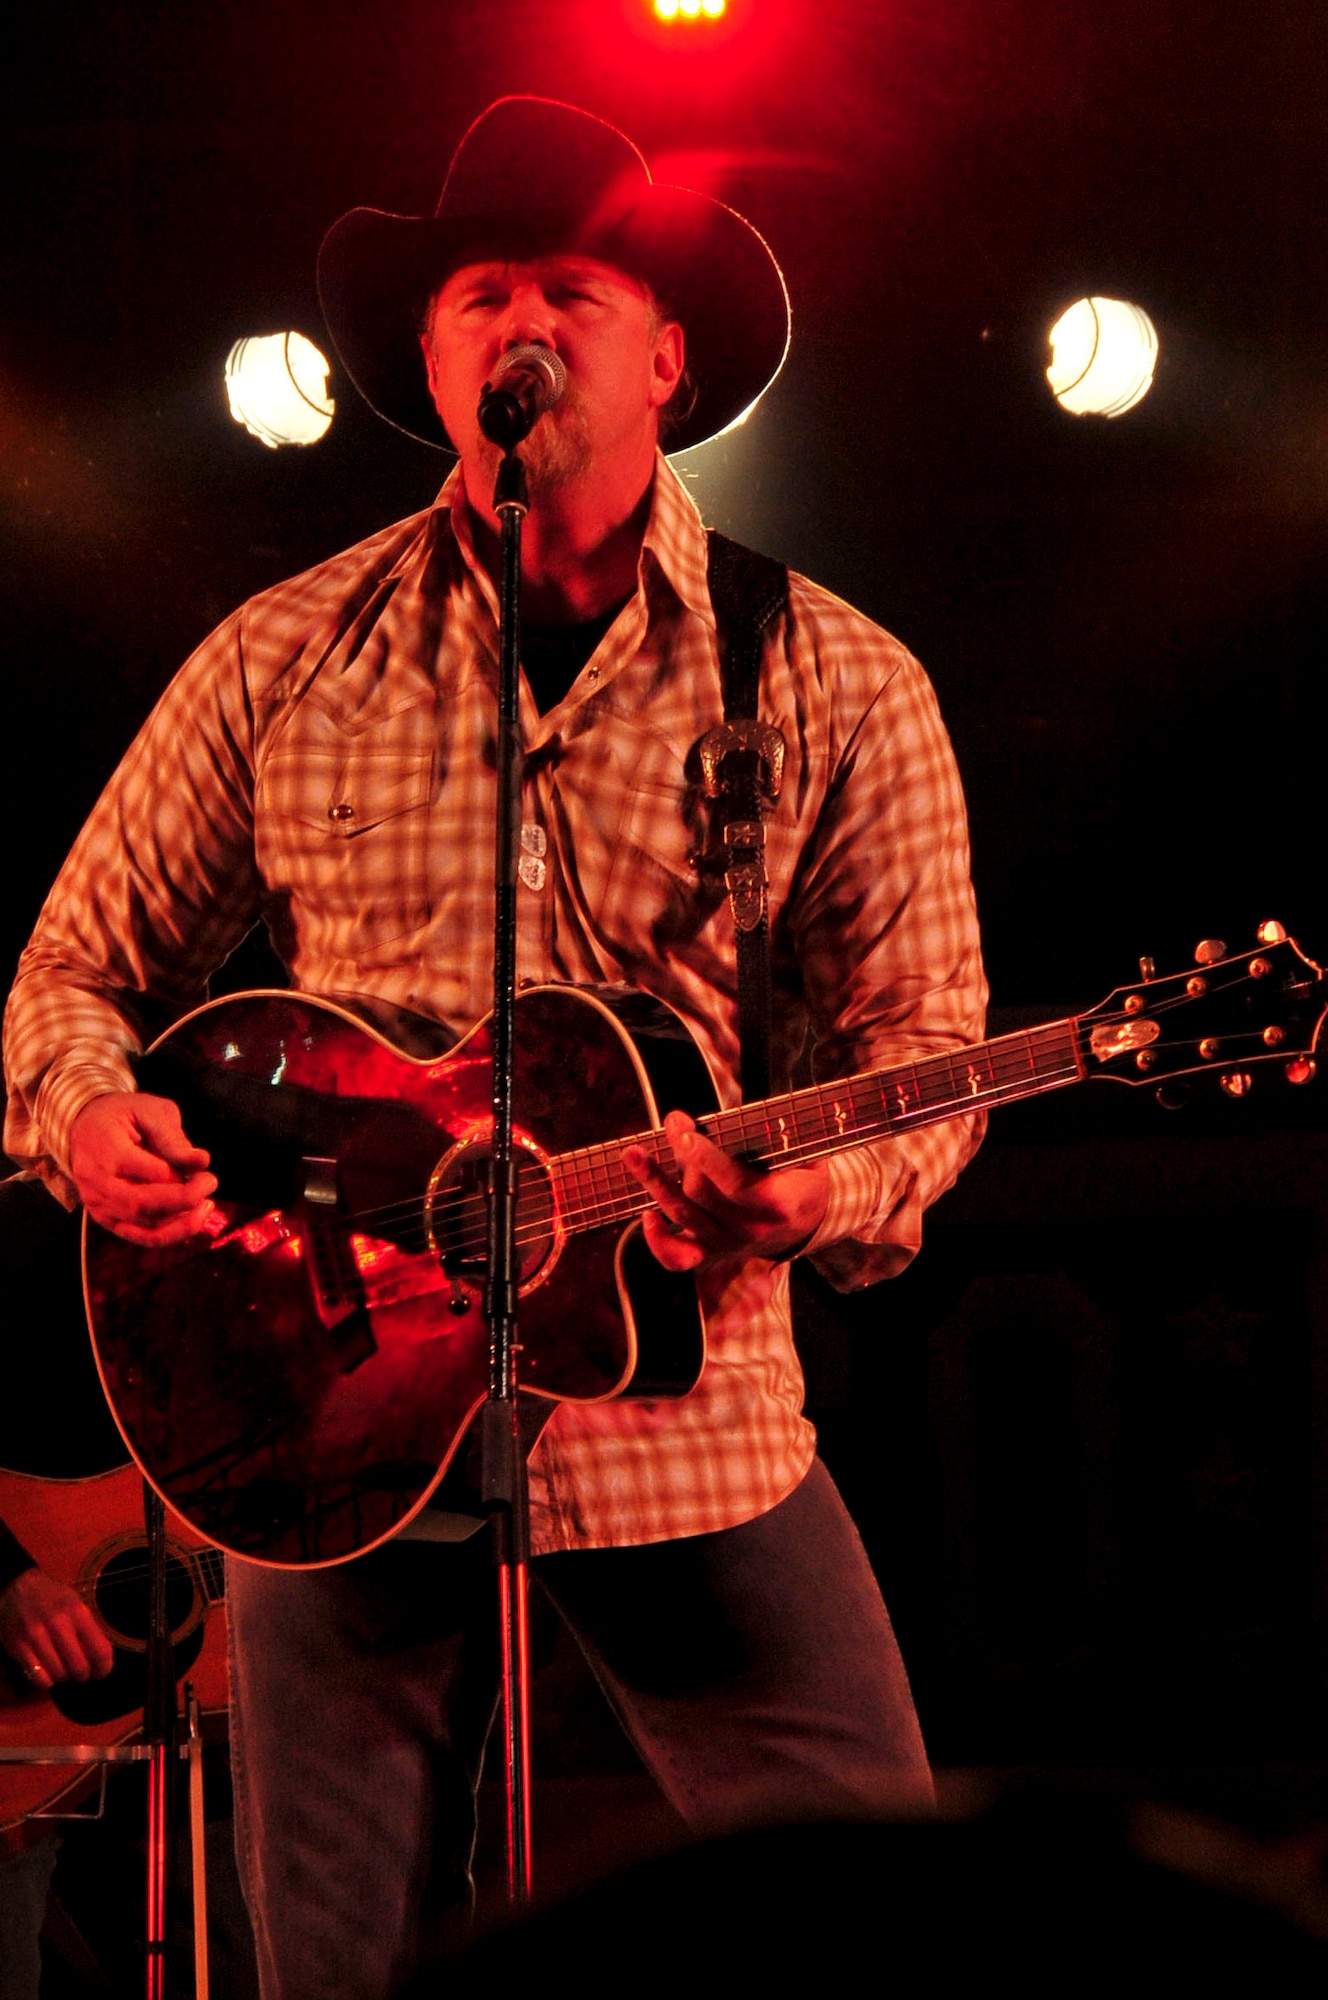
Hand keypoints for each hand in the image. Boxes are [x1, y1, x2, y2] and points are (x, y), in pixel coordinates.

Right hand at [0, 1568, 113, 1686]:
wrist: (18, 1588)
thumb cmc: (53, 1598)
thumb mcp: (76, 1604)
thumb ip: (88, 1630)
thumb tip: (101, 1660)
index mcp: (78, 1612)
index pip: (100, 1650)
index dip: (104, 1667)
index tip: (101, 1672)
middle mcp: (58, 1624)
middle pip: (79, 1667)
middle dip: (83, 1674)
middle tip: (81, 1672)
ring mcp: (36, 1636)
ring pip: (59, 1675)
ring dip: (64, 1676)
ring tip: (63, 1668)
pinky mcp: (18, 1647)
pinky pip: (39, 1678)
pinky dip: (46, 1680)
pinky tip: (47, 1671)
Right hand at [71, 1092, 215, 1245]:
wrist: (85, 1126)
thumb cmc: (122, 1114)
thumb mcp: (149, 1110)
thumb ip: (173, 1137)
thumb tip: (201, 1162)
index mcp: (106, 1150)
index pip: (150, 1172)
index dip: (182, 1174)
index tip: (206, 1169)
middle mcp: (97, 1182)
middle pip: (143, 1204)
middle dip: (184, 1200)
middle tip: (210, 1184)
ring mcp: (98, 1204)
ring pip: (141, 1227)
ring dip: (181, 1222)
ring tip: (207, 1206)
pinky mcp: (105, 1218)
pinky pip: (138, 1237)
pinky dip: (168, 1235)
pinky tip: (190, 1221)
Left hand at [624, 1110, 828, 1272]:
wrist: (811, 1217)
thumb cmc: (801, 1171)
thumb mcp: (802, 1151)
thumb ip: (775, 1138)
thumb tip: (734, 1117)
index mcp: (780, 1205)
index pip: (736, 1185)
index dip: (706, 1160)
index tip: (686, 1134)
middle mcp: (752, 1230)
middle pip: (702, 1194)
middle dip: (682, 1155)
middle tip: (675, 1121)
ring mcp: (729, 1244)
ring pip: (683, 1215)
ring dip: (655, 1181)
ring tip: (634, 1154)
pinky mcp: (711, 1252)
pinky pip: (678, 1258)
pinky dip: (657, 1242)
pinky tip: (646, 1215)